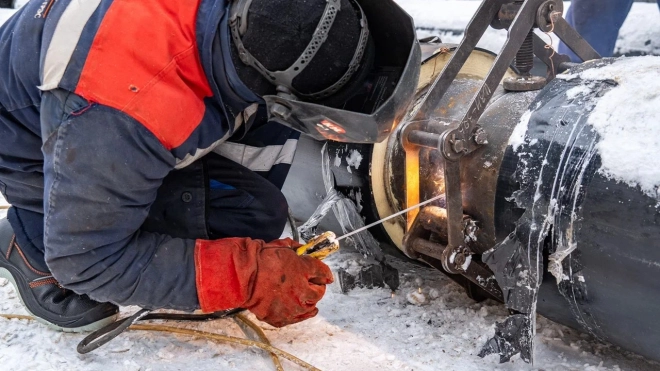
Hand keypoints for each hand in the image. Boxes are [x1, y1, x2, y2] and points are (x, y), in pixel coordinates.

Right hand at [195, 237, 333, 326]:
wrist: (243, 276)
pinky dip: (297, 314)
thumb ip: (296, 248)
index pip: (323, 273)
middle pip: (320, 292)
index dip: (323, 272)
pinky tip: (295, 309)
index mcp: (305, 271)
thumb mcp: (282, 246)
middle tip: (310, 283)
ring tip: (303, 297)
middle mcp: (303, 291)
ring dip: (309, 301)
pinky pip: (295, 319)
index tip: (323, 274)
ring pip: (310, 308)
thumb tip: (302, 249)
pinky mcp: (281, 318)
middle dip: (317, 287)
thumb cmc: (261, 259)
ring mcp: (293, 307)